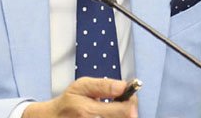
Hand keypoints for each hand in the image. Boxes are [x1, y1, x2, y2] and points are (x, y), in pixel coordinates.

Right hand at [22, 77, 137, 117]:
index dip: (131, 101)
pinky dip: (116, 117)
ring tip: (114, 108)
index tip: (129, 95)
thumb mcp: (81, 86)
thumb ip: (103, 85)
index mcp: (88, 111)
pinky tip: (110, 114)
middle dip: (128, 108)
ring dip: (122, 114)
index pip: (125, 110)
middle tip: (121, 101)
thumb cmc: (69, 102)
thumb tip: (123, 86)